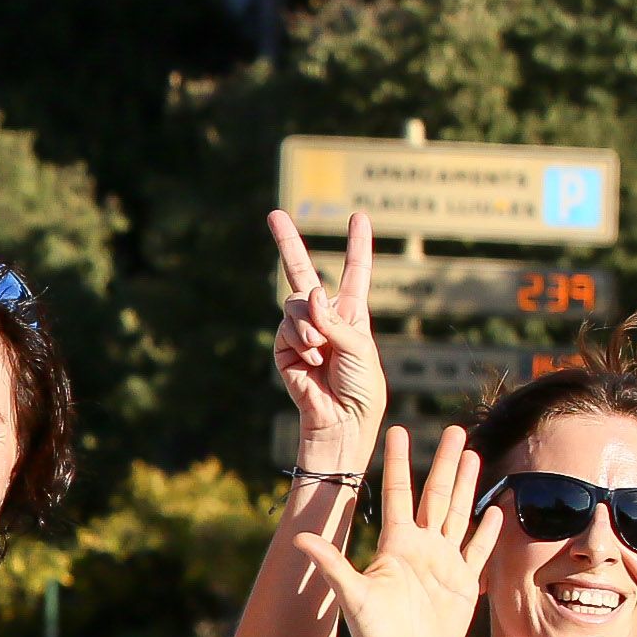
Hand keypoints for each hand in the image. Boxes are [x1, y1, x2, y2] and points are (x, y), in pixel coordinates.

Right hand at [265, 209, 383, 464]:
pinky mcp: (285, 348)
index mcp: (352, 314)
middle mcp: (325, 317)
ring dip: (307, 325)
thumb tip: (309, 295)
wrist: (341, 422)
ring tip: (319, 351)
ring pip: (294, 305)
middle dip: (287, 243)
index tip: (358, 216)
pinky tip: (310, 361)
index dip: (357, 245)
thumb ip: (334, 320)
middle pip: (302, 272)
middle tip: (274, 214)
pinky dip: (299, 341)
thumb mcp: (359, 348)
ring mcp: (302, 332)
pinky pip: (286, 328)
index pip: (355, 272)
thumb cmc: (362, 387)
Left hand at [290, 426, 499, 636]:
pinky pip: (478, 550)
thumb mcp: (352, 597)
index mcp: (395, 545)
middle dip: (447, 462)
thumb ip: (333, 566)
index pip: (398, 493)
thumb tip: (301, 539)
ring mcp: (443, 563)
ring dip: (468, 486)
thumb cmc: (373, 636)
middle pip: (437, 495)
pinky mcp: (462, 583)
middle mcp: (420, 548)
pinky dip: (488, 530)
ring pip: (459, 514)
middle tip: (457, 429)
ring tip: (475, 456)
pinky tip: (497, 507)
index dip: (399, 462)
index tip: (399, 430)